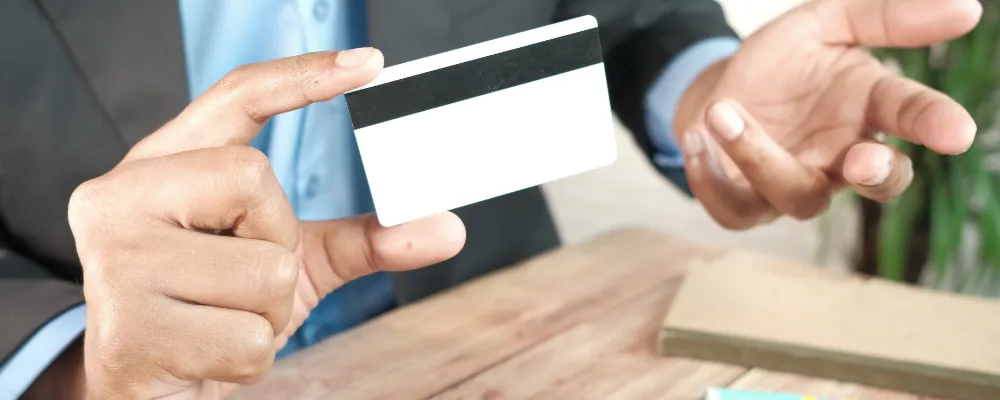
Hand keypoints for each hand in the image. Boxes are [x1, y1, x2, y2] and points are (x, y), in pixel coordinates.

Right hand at [66, 48, 465, 398]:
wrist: (146, 391)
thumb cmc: (211, 315)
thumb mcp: (289, 265)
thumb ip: (365, 240)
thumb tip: (449, 229)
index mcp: (159, 169)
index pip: (233, 98)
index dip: (300, 75)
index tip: (369, 64)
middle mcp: (120, 199)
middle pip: (255, 180)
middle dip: (276, 244)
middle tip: (235, 281)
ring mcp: (116, 263)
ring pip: (264, 272)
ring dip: (266, 316)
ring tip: (217, 323)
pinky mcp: (126, 332)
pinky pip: (247, 339)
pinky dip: (248, 360)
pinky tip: (203, 357)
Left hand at [674, 0, 981, 228]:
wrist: (717, 87)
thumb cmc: (781, 63)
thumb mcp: (826, 23)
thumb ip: (884, 17)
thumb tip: (968, 10)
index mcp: (868, 109)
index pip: (911, 116)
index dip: (935, 125)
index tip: (956, 133)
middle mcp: (840, 156)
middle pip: (876, 182)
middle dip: (878, 176)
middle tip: (865, 161)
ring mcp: (794, 184)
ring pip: (798, 196)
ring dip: (760, 157)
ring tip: (724, 111)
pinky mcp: (746, 203)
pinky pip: (733, 209)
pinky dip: (710, 179)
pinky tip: (696, 139)